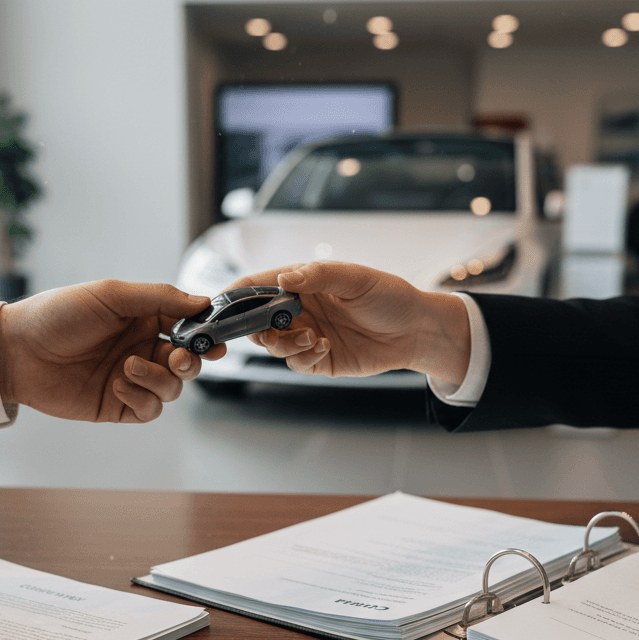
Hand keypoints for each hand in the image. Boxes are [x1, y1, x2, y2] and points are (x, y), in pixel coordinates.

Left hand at [0, 280, 225, 422]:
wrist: (17, 351)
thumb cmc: (58, 315)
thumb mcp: (111, 295)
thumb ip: (160, 298)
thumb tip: (202, 302)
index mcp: (144, 319)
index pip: (189, 327)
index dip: (206, 335)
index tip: (216, 340)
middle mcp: (142, 348)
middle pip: (188, 363)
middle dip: (191, 362)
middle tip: (178, 358)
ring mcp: (131, 379)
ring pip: (172, 388)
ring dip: (159, 380)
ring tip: (129, 367)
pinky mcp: (118, 405)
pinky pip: (149, 410)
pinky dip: (142, 398)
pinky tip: (119, 384)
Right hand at [232, 261, 470, 386]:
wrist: (417, 332)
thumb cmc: (390, 297)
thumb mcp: (356, 278)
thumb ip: (318, 276)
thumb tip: (282, 278)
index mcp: (302, 283)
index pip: (257, 286)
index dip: (235, 295)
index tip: (221, 305)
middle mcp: (299, 309)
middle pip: (256, 320)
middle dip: (255, 327)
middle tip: (267, 330)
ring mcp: (306, 335)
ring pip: (273, 344)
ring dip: (283, 343)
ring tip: (312, 338)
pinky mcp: (318, 360)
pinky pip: (295, 362)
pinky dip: (303, 357)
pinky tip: (324, 347)